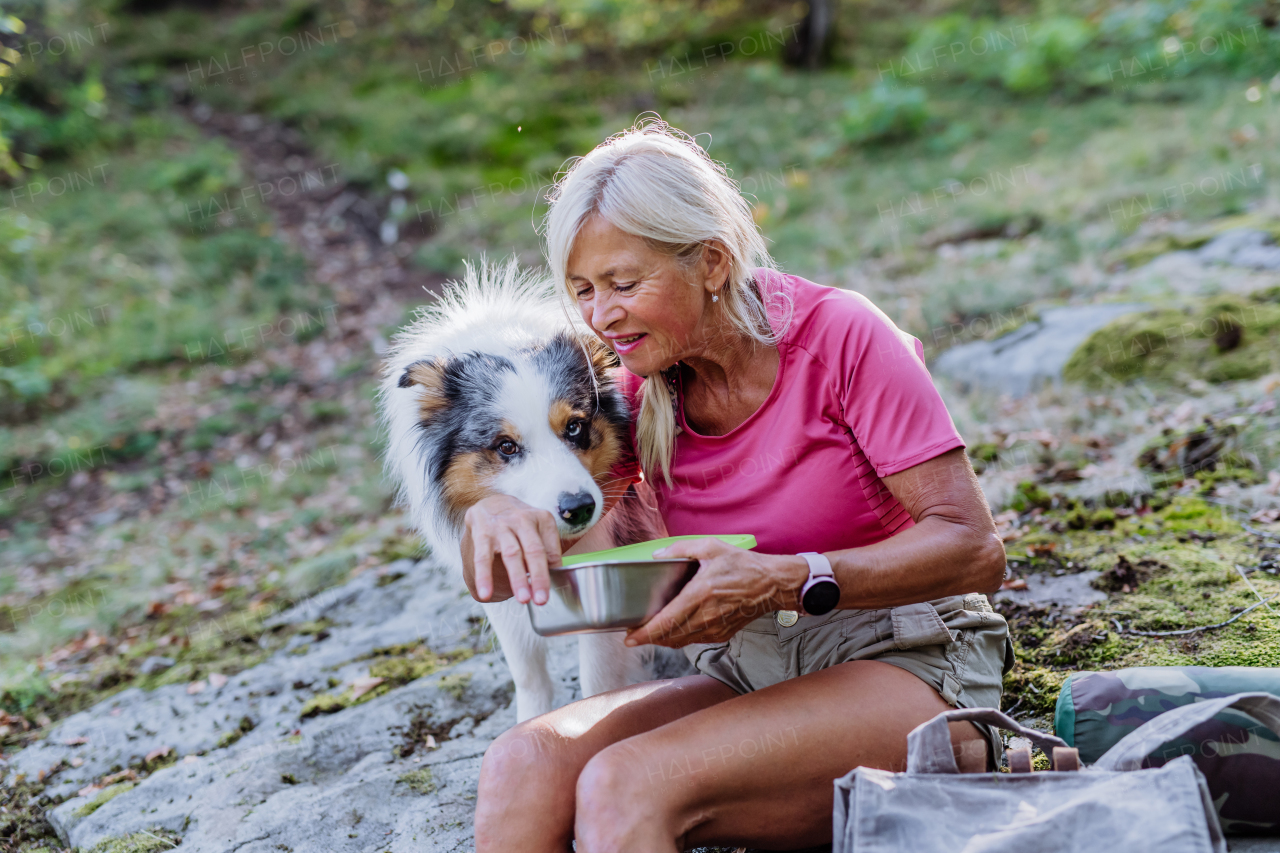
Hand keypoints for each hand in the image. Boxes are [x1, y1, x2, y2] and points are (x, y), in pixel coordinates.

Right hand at [465, 494, 561, 603]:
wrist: (489, 502)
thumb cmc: (519, 523)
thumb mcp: (538, 528)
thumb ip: (548, 549)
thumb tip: (555, 573)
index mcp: (542, 519)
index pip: (551, 548)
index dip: (554, 570)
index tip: (552, 589)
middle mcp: (523, 519)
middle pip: (534, 550)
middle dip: (539, 576)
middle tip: (541, 599)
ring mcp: (502, 525)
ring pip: (512, 554)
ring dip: (518, 578)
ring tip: (523, 599)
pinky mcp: (481, 532)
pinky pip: (483, 557)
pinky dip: (484, 576)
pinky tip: (486, 593)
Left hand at [623, 538, 808, 647]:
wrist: (772, 585)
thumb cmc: (743, 565)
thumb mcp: (711, 547)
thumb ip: (681, 550)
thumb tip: (657, 556)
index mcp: (701, 593)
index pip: (667, 621)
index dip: (645, 633)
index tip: (629, 638)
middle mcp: (706, 615)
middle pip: (669, 636)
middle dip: (648, 638)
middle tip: (634, 634)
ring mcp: (715, 628)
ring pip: (680, 641)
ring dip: (663, 640)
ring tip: (650, 632)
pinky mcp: (721, 634)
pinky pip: (694, 641)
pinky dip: (680, 638)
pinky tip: (674, 629)